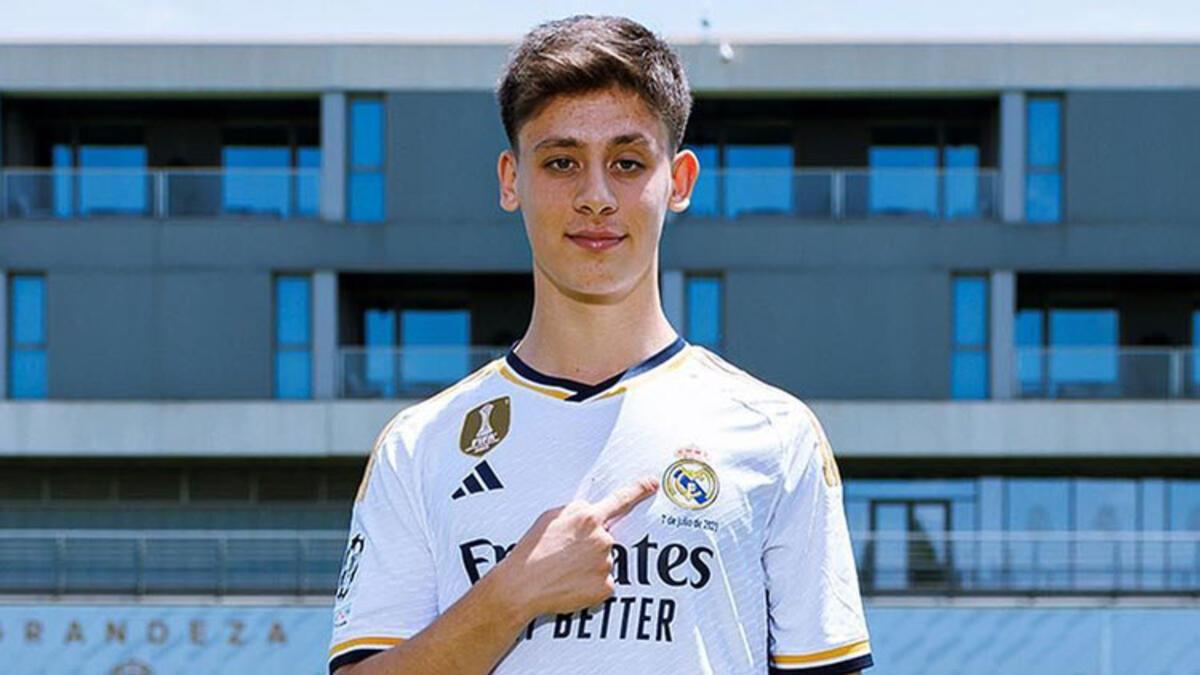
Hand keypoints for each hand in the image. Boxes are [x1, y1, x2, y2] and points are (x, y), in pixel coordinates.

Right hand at [492, 477, 657, 619]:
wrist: (522, 585)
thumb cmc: (532, 550)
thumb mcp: (550, 518)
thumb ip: (575, 511)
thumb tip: (588, 512)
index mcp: (587, 516)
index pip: (620, 500)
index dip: (639, 490)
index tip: (653, 484)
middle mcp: (601, 537)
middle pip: (605, 538)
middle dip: (590, 546)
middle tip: (564, 556)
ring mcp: (606, 562)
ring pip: (604, 561)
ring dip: (589, 566)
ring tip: (563, 571)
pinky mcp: (606, 586)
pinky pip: (603, 582)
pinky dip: (590, 585)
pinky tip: (571, 584)